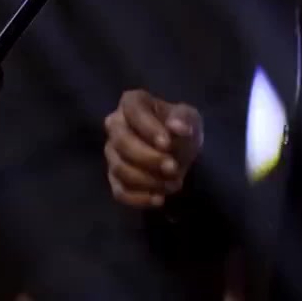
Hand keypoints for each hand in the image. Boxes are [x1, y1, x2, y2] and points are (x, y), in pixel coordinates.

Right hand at [103, 90, 202, 208]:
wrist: (179, 150)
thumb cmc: (180, 127)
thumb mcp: (189, 118)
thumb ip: (183, 120)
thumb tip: (177, 127)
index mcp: (132, 103)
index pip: (133, 111)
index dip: (148, 128)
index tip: (167, 144)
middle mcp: (115, 125)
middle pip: (122, 143)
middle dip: (148, 158)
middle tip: (173, 168)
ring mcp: (112, 153)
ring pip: (120, 168)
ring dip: (147, 180)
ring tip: (174, 184)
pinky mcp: (114, 178)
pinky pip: (119, 191)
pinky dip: (139, 198)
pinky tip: (159, 199)